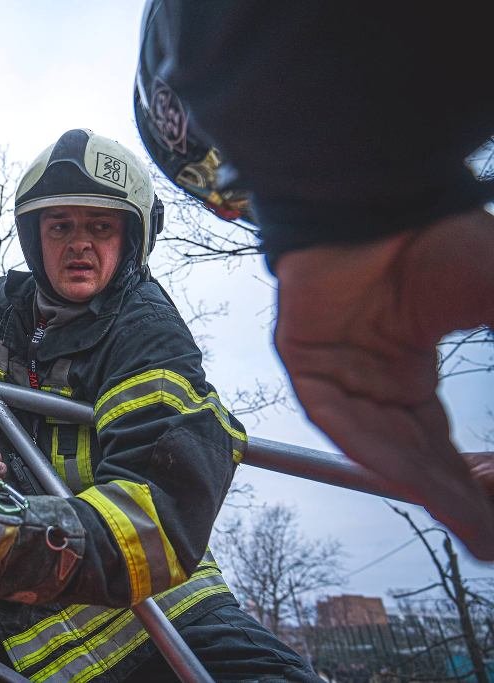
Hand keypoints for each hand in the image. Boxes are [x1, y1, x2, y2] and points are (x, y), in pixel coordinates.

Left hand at [274, 209, 493, 559]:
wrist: (373, 201)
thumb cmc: (432, 238)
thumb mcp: (492, 298)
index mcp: (407, 369)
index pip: (438, 441)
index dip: (468, 480)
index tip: (490, 517)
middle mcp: (371, 380)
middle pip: (414, 453)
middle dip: (454, 495)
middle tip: (488, 536)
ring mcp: (337, 374)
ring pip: (383, 445)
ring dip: (425, 485)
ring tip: (471, 523)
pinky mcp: (305, 364)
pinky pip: (341, 421)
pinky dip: (378, 451)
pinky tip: (416, 480)